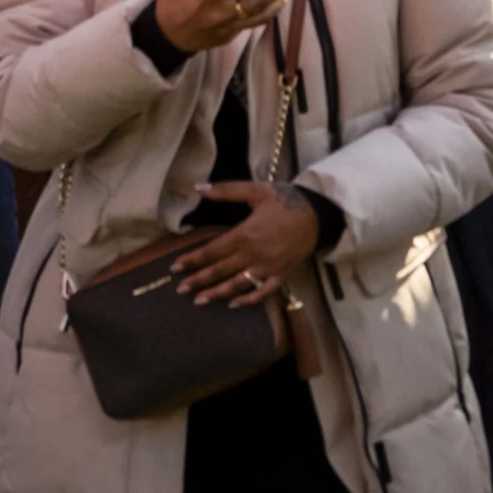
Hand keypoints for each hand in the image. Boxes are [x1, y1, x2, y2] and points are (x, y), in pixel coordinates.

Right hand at [150, 0, 294, 54]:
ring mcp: (229, 27)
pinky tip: (273, 2)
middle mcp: (223, 13)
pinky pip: (254, 23)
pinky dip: (266, 12)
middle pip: (258, 0)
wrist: (168, 37)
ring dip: (278, 1)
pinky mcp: (231, 36)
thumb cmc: (173, 3)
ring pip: (262, 16)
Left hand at [171, 177, 320, 304]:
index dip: (193, 259)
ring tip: (199, 301)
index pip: (212, 251)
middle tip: (180, 289)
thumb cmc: (284, 200)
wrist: (317, 214)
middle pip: (220, 270)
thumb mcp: (255, 190)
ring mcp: (267, 268)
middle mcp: (253, 255)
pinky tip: (234, 305)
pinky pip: (262, 292)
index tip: (176, 267)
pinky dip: (248, 300)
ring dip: (217, 293)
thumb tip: (199, 187)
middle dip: (199, 280)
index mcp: (245, 235)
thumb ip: (227, 190)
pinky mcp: (281, 276)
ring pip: (237, 285)